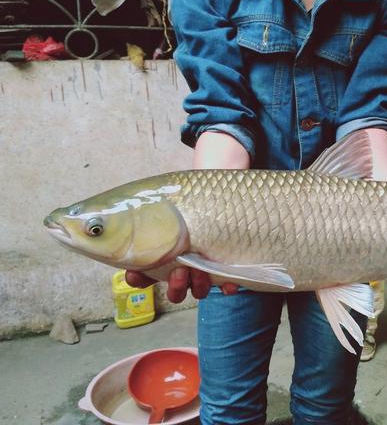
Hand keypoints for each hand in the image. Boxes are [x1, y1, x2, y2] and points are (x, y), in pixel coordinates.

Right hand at [128, 131, 246, 301]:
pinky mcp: (226, 263)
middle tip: (178, 271)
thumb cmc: (179, 194)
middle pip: (173, 289)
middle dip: (175, 287)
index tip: (137, 274)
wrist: (217, 186)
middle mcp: (179, 264)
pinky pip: (226, 284)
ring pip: (197, 290)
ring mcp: (203, 265)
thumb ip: (120, 215)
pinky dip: (226, 286)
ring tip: (198, 269)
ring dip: (196, 287)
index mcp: (157, 253)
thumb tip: (68, 220)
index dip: (139, 281)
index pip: (142, 277)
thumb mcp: (147, 200)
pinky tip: (228, 284)